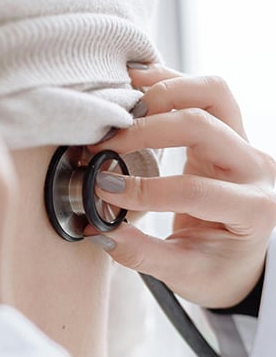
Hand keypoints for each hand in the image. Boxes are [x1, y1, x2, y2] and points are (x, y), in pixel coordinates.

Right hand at [87, 66, 275, 307]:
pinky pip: (207, 94)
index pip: (195, 190)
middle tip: (105, 146)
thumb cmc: (219, 270)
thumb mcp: (185, 274)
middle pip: (204, 125)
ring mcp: (246, 144)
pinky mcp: (229, 131)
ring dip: (165, 90)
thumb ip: (142, 254)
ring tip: (122, 104)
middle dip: (147, 130)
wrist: (244, 260)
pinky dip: (170, 82)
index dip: (145, 190)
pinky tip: (136, 86)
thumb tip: (98, 230)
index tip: (105, 190)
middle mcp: (256, 169)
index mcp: (253, 210)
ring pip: (214, 94)